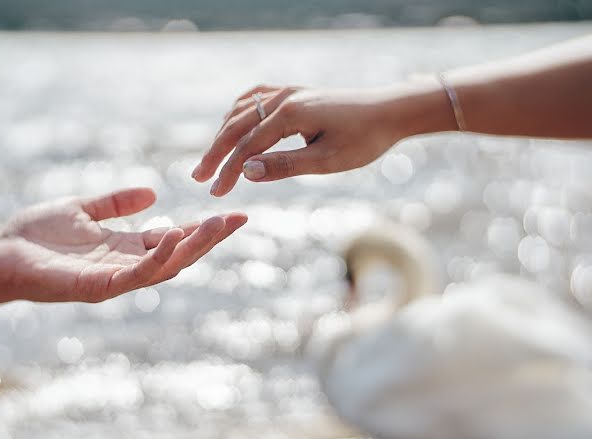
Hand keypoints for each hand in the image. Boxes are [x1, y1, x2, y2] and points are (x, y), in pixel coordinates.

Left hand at [0, 188, 246, 311]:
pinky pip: (134, 276)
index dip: (202, 228)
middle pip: (177, 255)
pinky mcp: (95, 288)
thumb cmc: (32, 236)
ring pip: (163, 268)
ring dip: (192, 247)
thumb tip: (152, 193)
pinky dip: (157, 260)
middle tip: (238, 219)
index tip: (233, 212)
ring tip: (217, 226)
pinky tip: (175, 239)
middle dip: (209, 239)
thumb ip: (114, 203)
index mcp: (123, 249)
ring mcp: (112, 279)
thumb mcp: (80, 209)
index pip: (172, 240)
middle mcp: (123, 266)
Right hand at [192, 78, 454, 196]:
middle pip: (237, 125)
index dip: (228, 170)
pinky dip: (239, 113)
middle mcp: (285, 98)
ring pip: (243, 110)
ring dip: (224, 134)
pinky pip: (256, 98)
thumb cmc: (364, 140)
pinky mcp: (296, 93)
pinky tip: (233, 125)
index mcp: (291, 114)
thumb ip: (284, 166)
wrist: (391, 112)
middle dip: (216, 152)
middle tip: (200, 178)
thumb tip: (245, 171)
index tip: (215, 192)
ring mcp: (289, 92)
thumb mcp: (326, 161)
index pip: (247, 145)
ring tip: (213, 159)